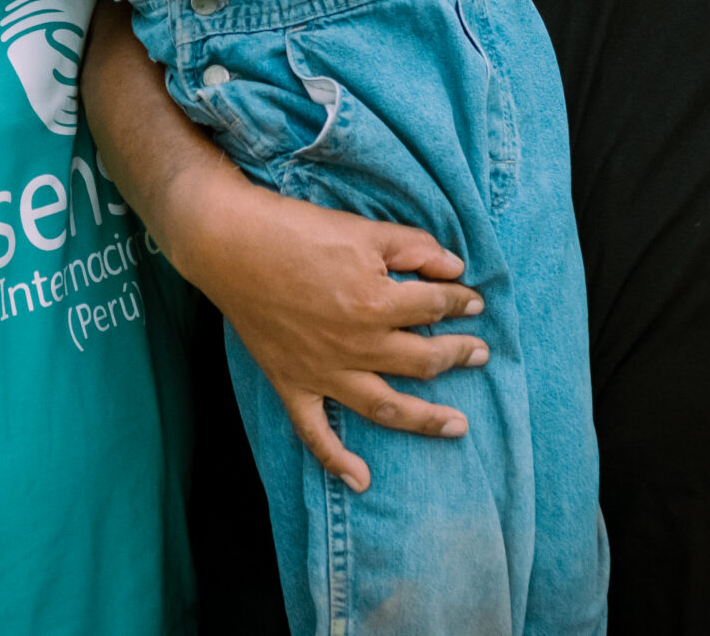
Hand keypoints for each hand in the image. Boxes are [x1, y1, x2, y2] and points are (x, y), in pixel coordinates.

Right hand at [168, 172, 487, 491]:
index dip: (461, 301)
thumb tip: (455, 269)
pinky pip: (315, 432)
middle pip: (423, 360)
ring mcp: (324, 371)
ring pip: (386, 407)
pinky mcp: (292, 383)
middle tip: (479, 353)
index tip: (472, 300)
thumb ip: (414, 248)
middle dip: (459, 355)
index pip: (436, 307)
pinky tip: (361, 481)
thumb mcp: (364, 228)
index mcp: (376, 303)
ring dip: (426, 420)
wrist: (229, 243)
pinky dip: (336, 460)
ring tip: (458, 426)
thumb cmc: (297, 230)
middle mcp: (356, 345)